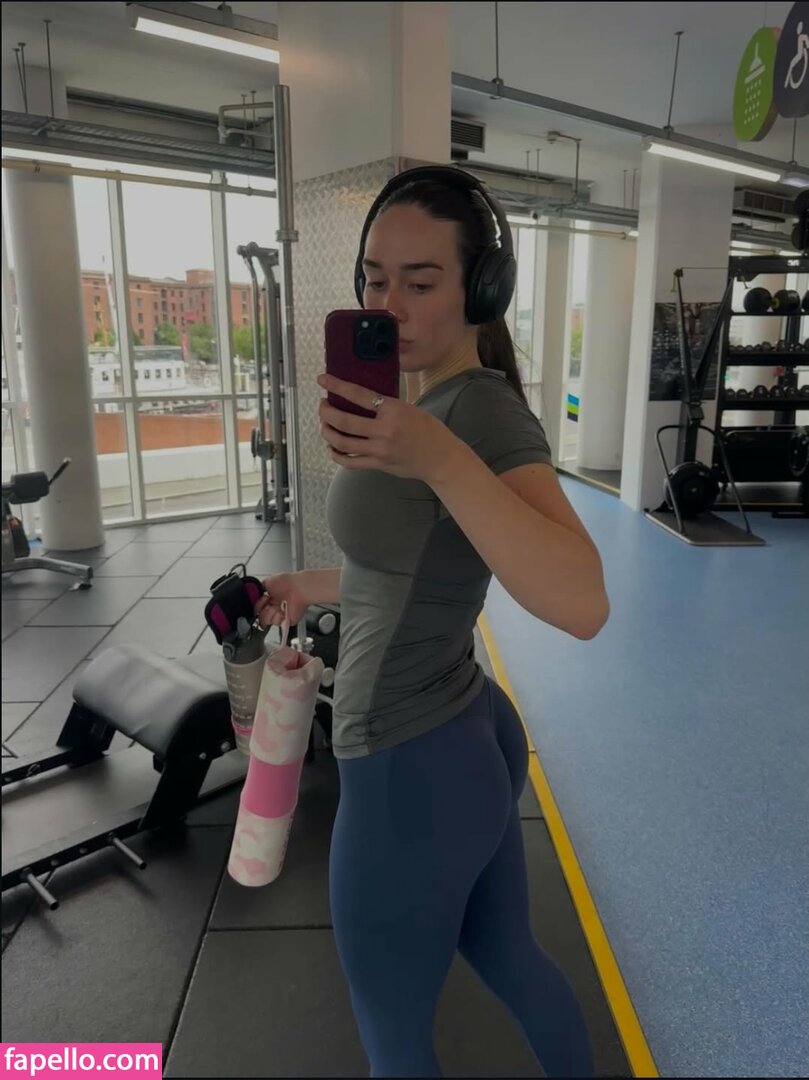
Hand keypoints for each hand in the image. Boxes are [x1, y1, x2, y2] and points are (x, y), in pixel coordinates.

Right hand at [254, 572, 309, 628]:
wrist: (298, 588)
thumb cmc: (287, 582)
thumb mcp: (266, 582)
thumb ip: (257, 589)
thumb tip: (251, 592)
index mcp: (270, 598)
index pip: (256, 607)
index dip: (256, 604)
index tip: (260, 599)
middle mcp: (274, 606)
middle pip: (259, 615)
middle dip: (261, 608)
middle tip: (268, 600)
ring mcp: (279, 614)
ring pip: (265, 620)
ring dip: (269, 612)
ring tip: (276, 604)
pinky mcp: (285, 621)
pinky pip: (275, 623)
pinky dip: (277, 616)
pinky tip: (282, 609)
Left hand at [316, 374, 458, 483]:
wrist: (441, 458)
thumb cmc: (429, 430)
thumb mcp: (410, 409)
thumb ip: (386, 406)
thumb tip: (361, 400)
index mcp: (393, 411)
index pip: (357, 395)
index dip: (336, 386)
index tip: (322, 380)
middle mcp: (384, 431)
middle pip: (343, 421)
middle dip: (326, 411)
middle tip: (322, 405)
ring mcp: (380, 450)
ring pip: (342, 442)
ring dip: (327, 431)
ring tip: (325, 424)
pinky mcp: (378, 464)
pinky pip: (350, 462)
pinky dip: (336, 454)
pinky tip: (332, 447)